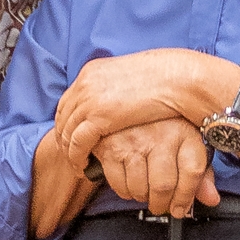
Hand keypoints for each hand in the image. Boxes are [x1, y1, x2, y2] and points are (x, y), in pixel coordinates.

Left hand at [55, 48, 207, 170]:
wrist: (176, 79)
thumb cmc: (164, 80)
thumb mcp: (130, 79)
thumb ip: (116, 90)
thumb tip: (115, 103)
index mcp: (91, 72)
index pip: (68, 101)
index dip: (67, 122)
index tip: (72, 138)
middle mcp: (85, 84)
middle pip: (63, 117)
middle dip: (64, 138)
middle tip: (71, 156)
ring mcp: (90, 100)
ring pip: (67, 132)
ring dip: (69, 152)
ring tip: (77, 166)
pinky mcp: (98, 117)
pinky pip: (77, 143)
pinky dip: (76, 157)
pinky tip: (83, 167)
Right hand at [95, 119, 220, 218]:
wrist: (124, 101)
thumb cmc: (161, 125)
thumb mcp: (186, 142)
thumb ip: (201, 173)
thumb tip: (211, 199)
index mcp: (185, 131)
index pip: (193, 172)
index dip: (187, 196)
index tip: (181, 208)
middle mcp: (161, 134)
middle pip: (164, 185)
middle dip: (162, 204)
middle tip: (161, 206)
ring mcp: (134, 141)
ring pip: (140, 189)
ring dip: (143, 198)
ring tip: (145, 192)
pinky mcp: (110, 148)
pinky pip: (119, 185)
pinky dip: (126, 192)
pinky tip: (131, 183)